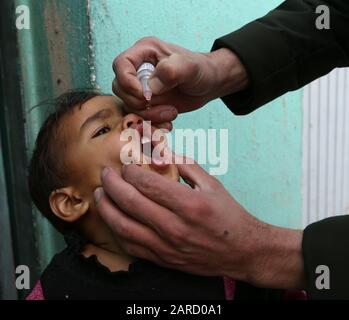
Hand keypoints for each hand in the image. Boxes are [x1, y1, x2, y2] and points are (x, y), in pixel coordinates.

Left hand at [94, 157, 304, 288]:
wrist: (241, 251)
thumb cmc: (229, 215)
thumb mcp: (212, 184)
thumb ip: (185, 165)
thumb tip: (160, 153)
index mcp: (189, 204)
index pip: (147, 183)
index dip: (130, 171)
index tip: (126, 165)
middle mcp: (175, 227)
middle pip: (130, 202)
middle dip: (112, 183)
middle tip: (105, 173)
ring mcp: (166, 246)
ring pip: (123, 226)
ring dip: (106, 208)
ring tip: (100, 194)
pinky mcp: (163, 259)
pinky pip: (130, 246)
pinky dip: (116, 230)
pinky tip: (112, 219)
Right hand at [112, 37, 248, 123]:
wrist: (209, 84)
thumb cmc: (201, 70)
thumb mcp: (190, 67)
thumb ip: (171, 71)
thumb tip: (150, 88)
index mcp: (144, 52)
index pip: (120, 64)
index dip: (127, 82)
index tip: (145, 95)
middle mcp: (138, 69)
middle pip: (121, 89)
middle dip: (140, 104)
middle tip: (166, 108)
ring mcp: (141, 88)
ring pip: (129, 106)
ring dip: (149, 116)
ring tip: (172, 114)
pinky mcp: (146, 104)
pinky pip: (139, 117)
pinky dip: (152, 124)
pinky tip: (168, 124)